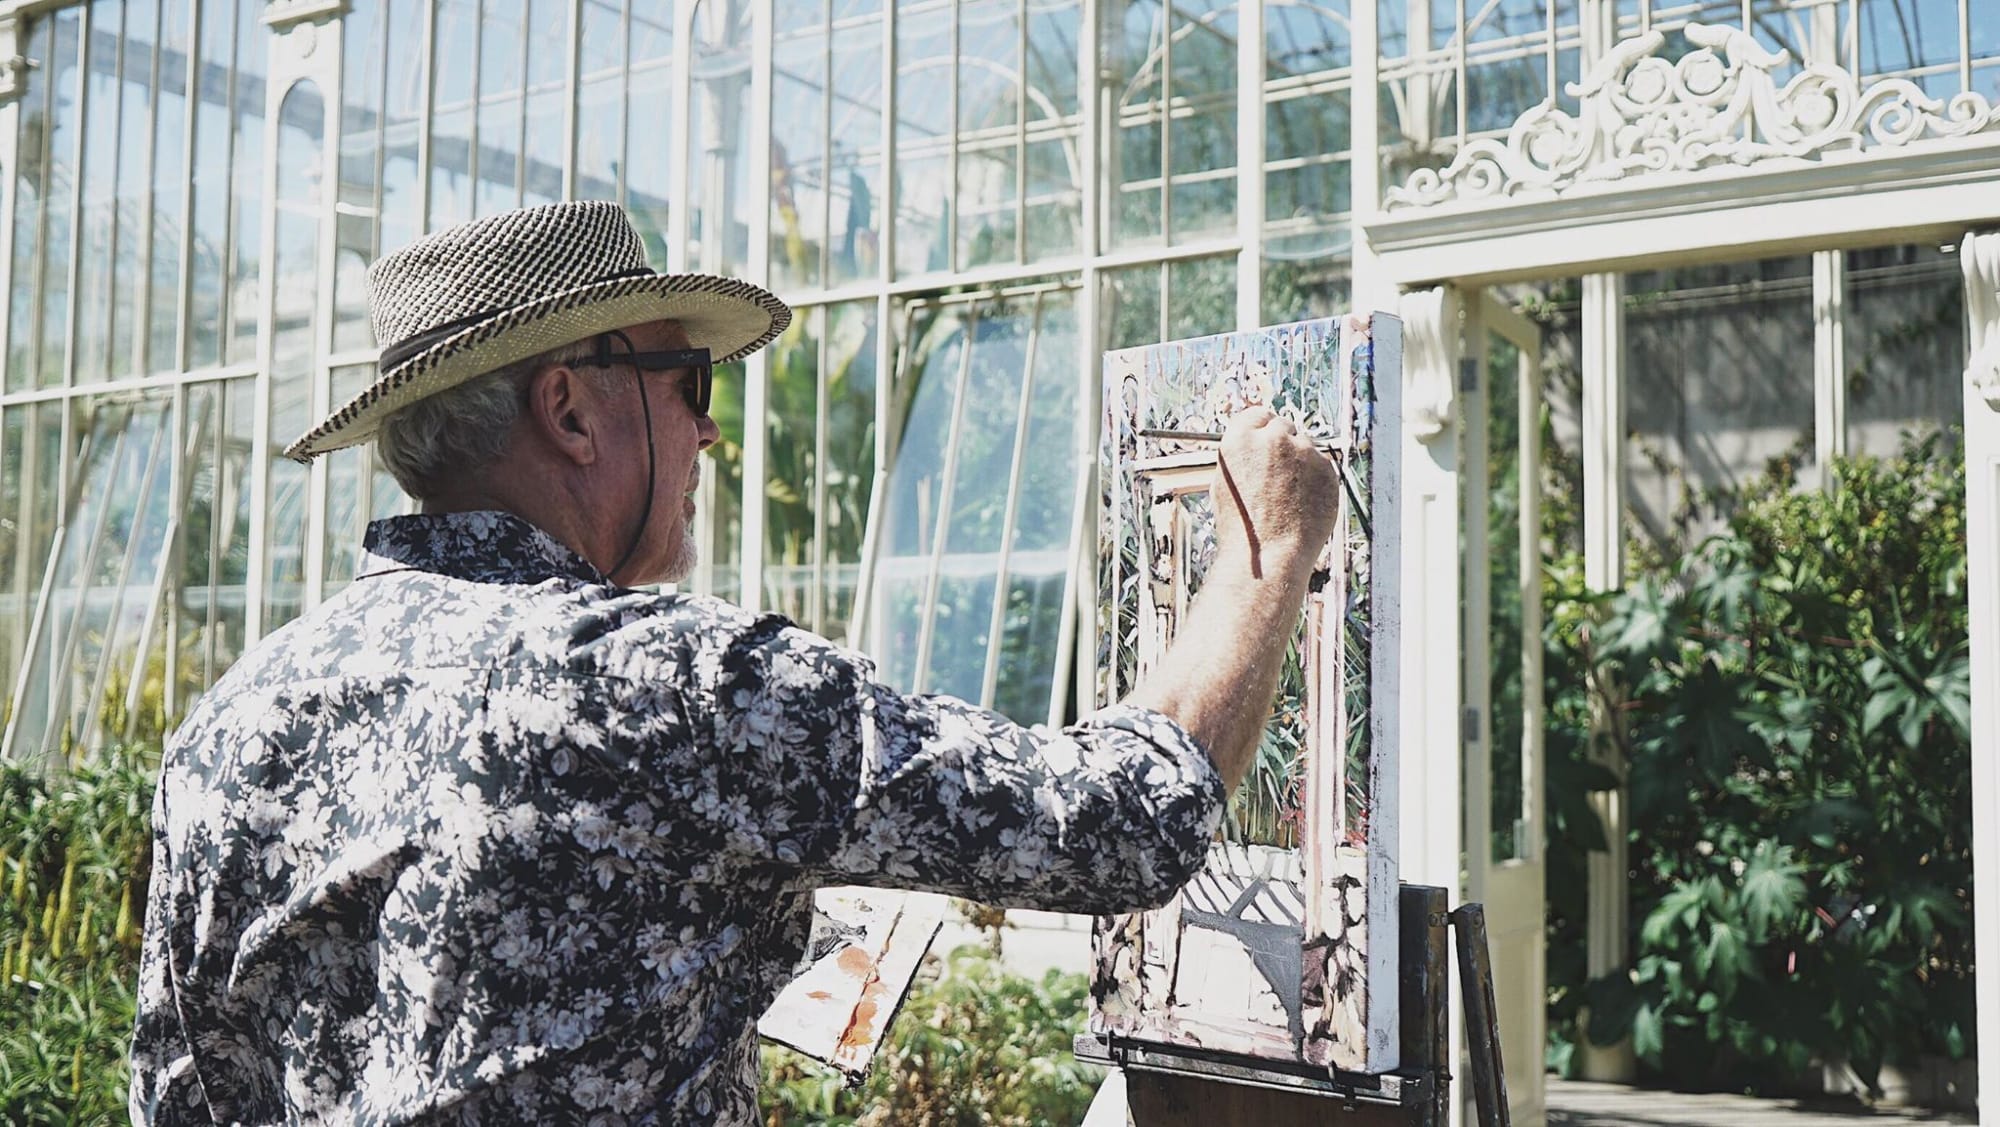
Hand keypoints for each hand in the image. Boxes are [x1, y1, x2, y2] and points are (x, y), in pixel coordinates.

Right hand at [1210, 407, 1340, 579]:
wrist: (1269, 556)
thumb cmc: (1242, 528)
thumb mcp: (1227, 484)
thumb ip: (1242, 455)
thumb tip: (1255, 442)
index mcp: (1240, 439)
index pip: (1256, 415)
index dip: (1260, 428)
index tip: (1265, 439)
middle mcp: (1273, 438)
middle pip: (1283, 426)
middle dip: (1282, 443)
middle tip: (1279, 470)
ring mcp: (1304, 452)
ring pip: (1305, 447)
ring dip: (1299, 463)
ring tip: (1288, 498)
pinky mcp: (1327, 469)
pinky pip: (1322, 467)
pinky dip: (1316, 481)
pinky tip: (1303, 504)